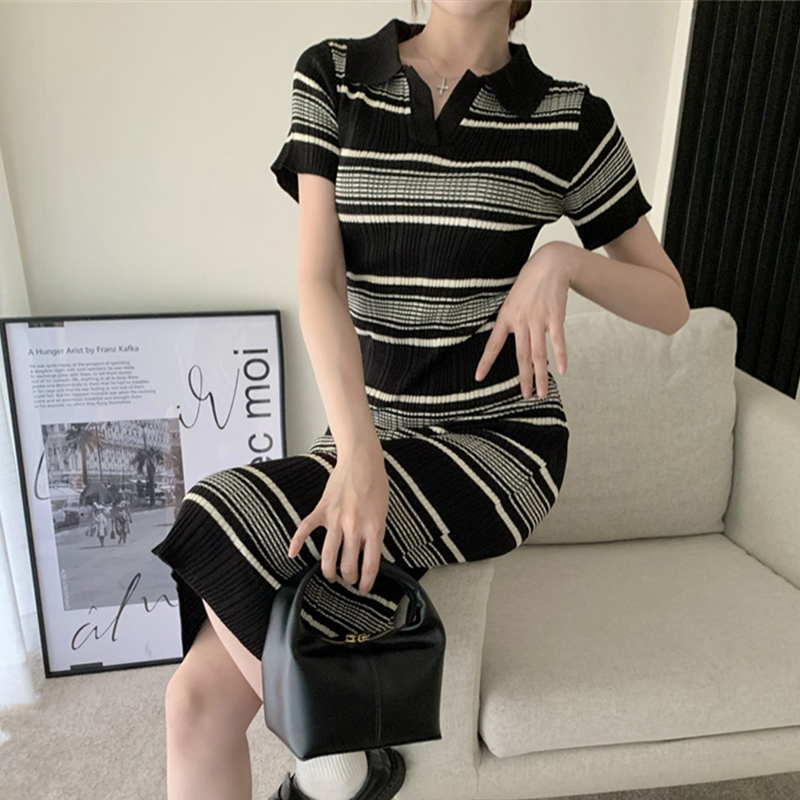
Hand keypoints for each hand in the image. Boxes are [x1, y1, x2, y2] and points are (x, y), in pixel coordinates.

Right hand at [287, 439, 388, 595]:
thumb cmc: (376, 483)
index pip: (370, 565)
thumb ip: (375, 532)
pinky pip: (306, 529)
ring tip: (330, 575)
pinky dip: (296, 542)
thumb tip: (368, 553)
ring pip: (328, 555)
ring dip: (328, 571)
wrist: (362, 460)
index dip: (366, 582)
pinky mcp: (322, 509)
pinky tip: (292, 554)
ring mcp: (336, 519)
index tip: (364, 589)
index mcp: (373, 528)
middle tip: (349, 580)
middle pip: (348, 565)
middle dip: (348, 578)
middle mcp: (354, 527)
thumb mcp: (383, 511)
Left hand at [474, 244, 569, 397]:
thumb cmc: (530, 284)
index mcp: (506, 318)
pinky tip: (562, 370)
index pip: (493, 344)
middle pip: (521, 356)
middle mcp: (521, 320)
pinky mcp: (555, 316)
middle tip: (525, 396)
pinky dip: (560, 355)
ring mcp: (538, 319)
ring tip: (542, 392)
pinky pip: (558, 340)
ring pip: (539, 353)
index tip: (479, 377)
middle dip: (523, 378)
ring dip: (541, 375)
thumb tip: (509, 341)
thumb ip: (511, 323)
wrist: (549, 264)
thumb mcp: (512, 301)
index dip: (486, 362)